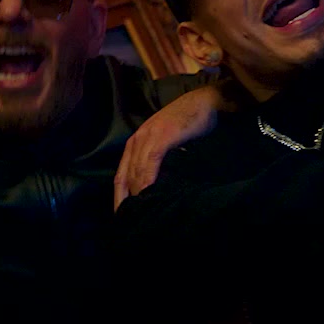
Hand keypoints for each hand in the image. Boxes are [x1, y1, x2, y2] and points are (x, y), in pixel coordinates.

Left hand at [113, 84, 230, 208]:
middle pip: (125, 176)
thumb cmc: (188, 123)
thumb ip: (158, 160)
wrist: (204, 102)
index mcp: (136, 142)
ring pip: (136, 171)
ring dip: (137, 193)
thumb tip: (157, 185)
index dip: (119, 197)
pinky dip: (147, 179)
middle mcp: (137, 140)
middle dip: (126, 200)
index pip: (121, 175)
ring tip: (141, 213)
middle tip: (130, 221)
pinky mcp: (161, 136)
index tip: (122, 216)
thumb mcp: (167, 142)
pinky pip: (150, 162)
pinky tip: (148, 193)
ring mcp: (148, 137)